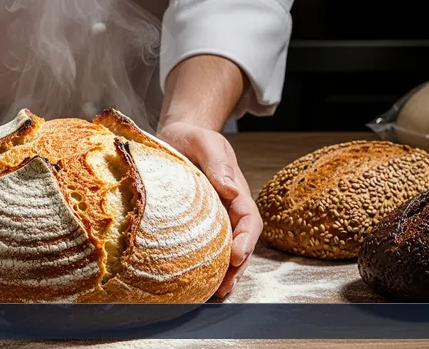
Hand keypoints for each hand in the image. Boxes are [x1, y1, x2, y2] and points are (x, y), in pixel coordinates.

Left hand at [157, 121, 262, 297]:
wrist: (179, 136)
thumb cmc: (193, 137)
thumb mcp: (205, 142)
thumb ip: (218, 164)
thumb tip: (230, 189)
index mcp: (236, 190)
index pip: (249, 220)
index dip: (246, 240)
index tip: (236, 255)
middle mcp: (230, 207)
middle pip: (243, 242)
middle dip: (238, 266)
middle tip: (226, 286)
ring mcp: (217, 217)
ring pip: (228, 248)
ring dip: (227, 272)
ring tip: (216, 292)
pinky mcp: (201, 223)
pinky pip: (209, 246)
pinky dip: (209, 265)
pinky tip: (198, 280)